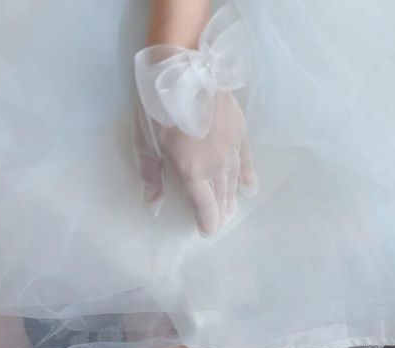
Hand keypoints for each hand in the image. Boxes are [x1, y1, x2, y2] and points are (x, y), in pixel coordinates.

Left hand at [134, 92, 257, 236]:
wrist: (185, 70)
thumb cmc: (158, 108)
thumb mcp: (144, 142)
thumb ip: (151, 175)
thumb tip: (153, 204)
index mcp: (192, 172)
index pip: (204, 206)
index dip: (206, 222)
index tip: (206, 231)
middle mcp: (216, 166)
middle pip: (221, 195)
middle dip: (219, 211)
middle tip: (218, 220)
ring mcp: (231, 149)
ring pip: (234, 180)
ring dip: (232, 197)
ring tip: (231, 208)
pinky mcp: (240, 131)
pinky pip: (247, 160)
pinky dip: (248, 175)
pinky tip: (250, 186)